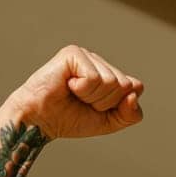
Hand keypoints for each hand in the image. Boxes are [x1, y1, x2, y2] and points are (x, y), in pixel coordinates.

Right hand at [7, 45, 143, 139]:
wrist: (39, 121)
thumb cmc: (70, 119)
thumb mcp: (109, 122)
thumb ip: (131, 114)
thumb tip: (133, 94)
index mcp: (110, 74)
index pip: (136, 87)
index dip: (119, 105)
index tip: (96, 108)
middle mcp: (100, 62)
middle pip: (125, 85)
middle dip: (105, 102)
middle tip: (82, 102)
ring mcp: (87, 56)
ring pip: (111, 82)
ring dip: (92, 97)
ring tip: (74, 94)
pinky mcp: (73, 53)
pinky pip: (94, 77)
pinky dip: (82, 89)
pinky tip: (67, 86)